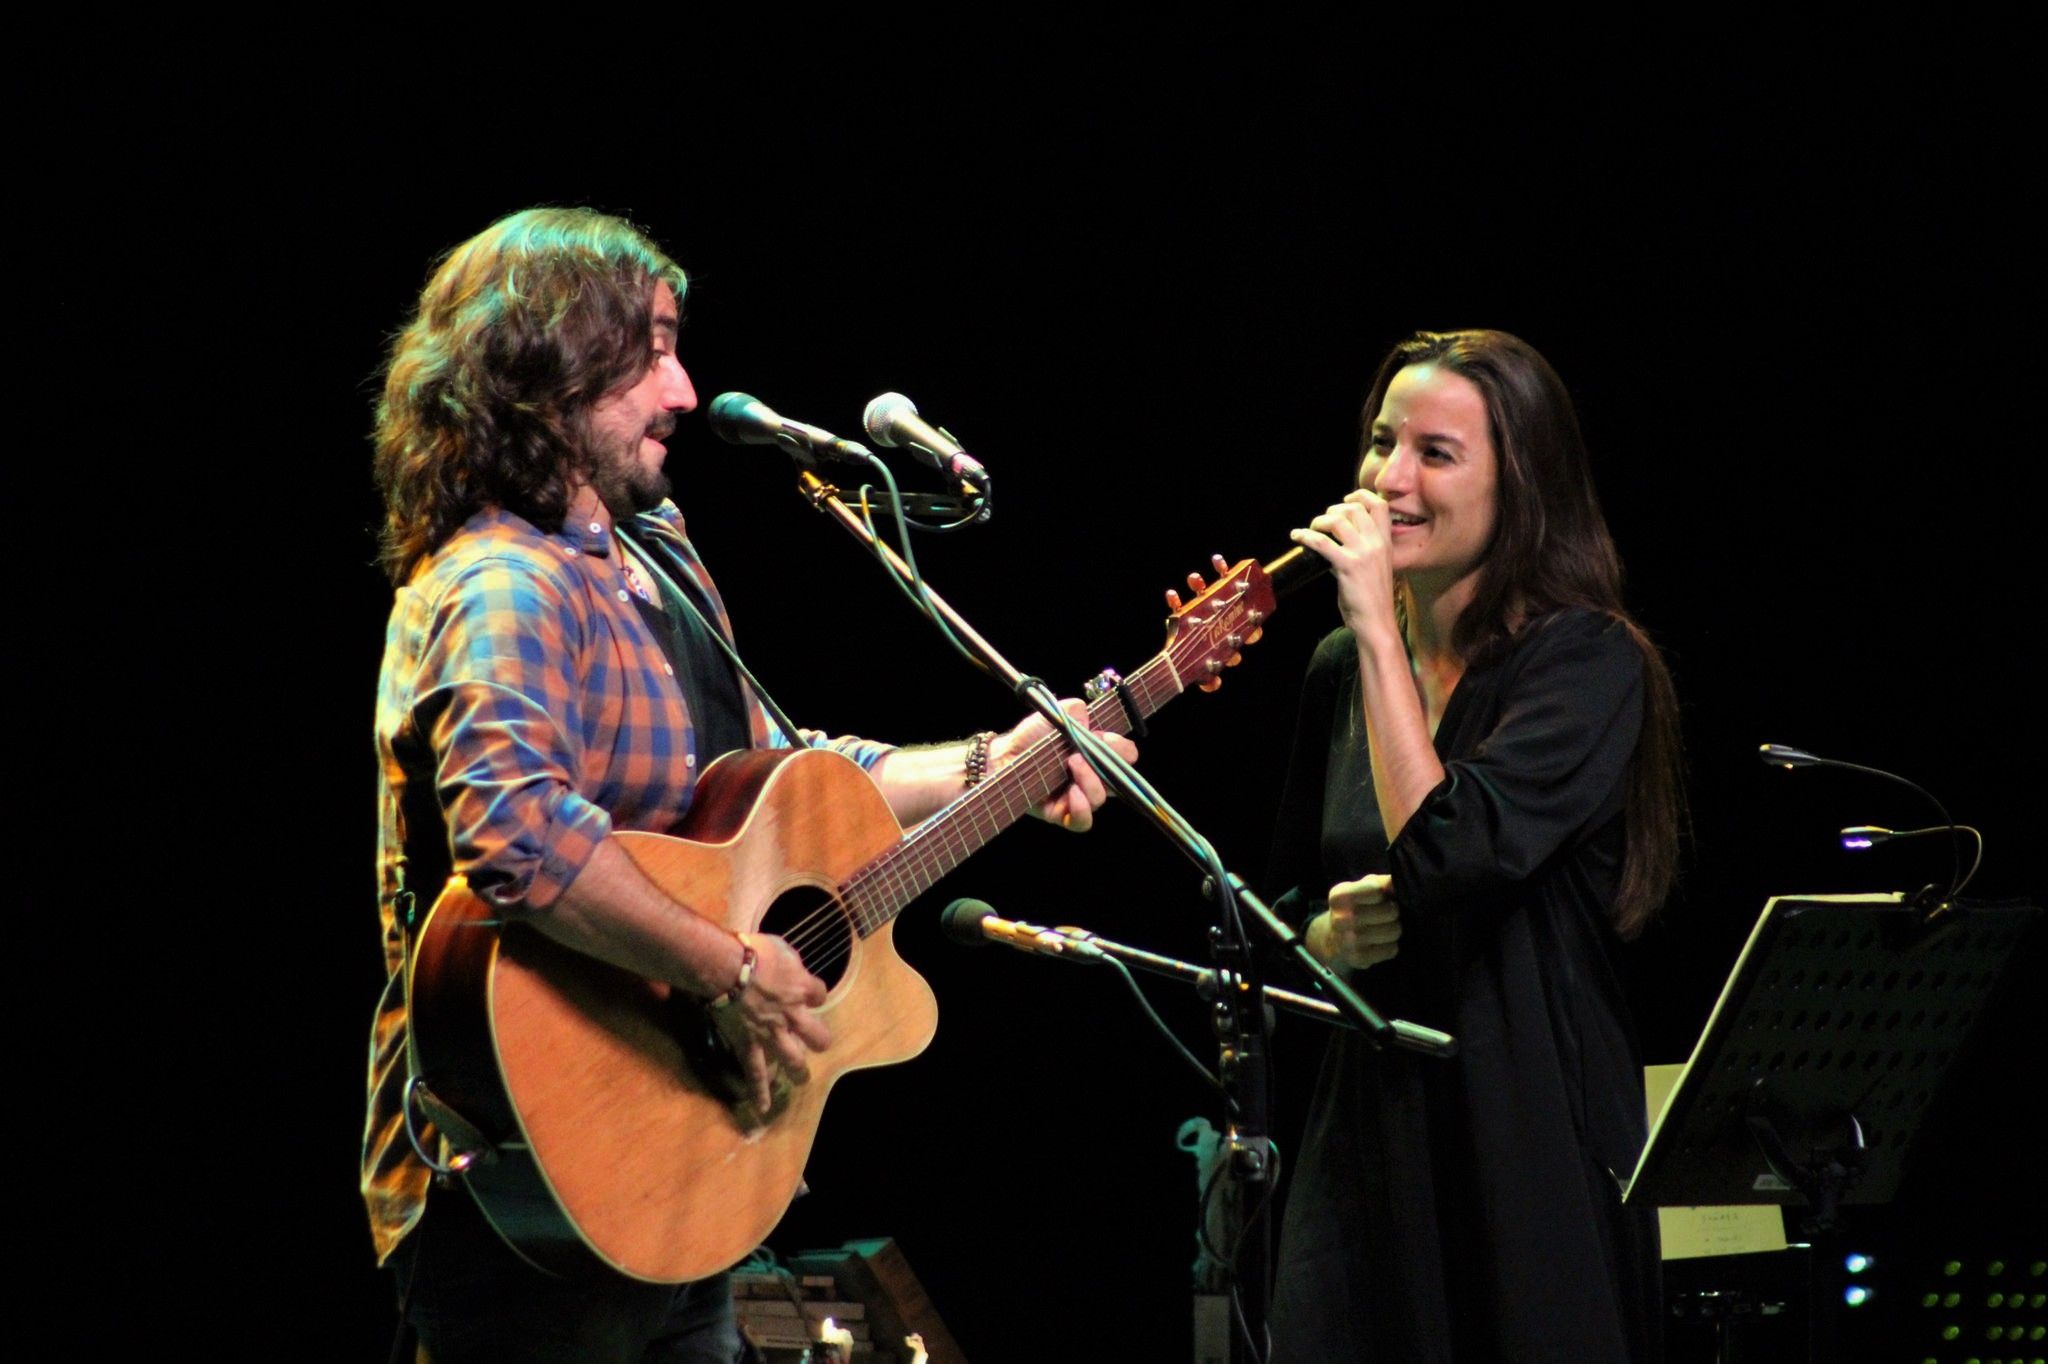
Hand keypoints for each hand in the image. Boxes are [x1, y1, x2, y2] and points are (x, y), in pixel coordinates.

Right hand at [715, 933, 831, 1114]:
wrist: (727, 968)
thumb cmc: (752, 951)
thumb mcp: (781, 948)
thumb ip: (789, 963)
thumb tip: (787, 966)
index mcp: (802, 989)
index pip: (820, 995)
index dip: (814, 994)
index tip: (807, 993)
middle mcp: (793, 1016)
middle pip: (819, 1037)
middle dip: (818, 1040)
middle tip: (816, 1041)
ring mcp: (772, 1034)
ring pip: (794, 1061)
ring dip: (798, 1071)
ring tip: (800, 1078)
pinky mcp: (749, 1045)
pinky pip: (755, 1072)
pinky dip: (758, 1092)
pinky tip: (762, 1109)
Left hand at [989, 698, 1139, 831]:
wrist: (1003, 756)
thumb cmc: (1030, 736)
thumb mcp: (1051, 716)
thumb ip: (1071, 710)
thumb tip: (1084, 714)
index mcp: (1096, 752)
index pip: (1125, 754)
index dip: (1121, 749)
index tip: (1104, 738)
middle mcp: (1092, 775)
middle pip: (1120, 780)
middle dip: (1110, 767)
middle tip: (1085, 753)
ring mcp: (1078, 796)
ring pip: (1101, 798)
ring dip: (1091, 782)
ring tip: (1071, 765)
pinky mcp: (1063, 814)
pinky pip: (1083, 821)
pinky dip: (1083, 809)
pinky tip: (1072, 794)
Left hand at [1290, 489, 1397, 639]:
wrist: (1376, 622)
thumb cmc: (1372, 599)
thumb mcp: (1374, 568)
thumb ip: (1361, 552)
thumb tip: (1336, 545)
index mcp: (1386, 543)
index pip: (1380, 506)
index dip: (1361, 496)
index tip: (1346, 499)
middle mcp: (1377, 543)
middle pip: (1354, 508)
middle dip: (1334, 509)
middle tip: (1323, 520)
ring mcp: (1364, 553)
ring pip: (1337, 520)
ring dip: (1319, 520)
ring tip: (1310, 529)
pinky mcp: (1348, 565)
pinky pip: (1322, 542)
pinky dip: (1305, 535)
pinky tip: (1297, 536)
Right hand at [1305, 873, 1400, 970]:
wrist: (1333, 938)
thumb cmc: (1355, 906)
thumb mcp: (1363, 888)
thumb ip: (1381, 882)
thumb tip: (1397, 883)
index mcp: (1340, 896)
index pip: (1378, 890)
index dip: (1385, 894)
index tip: (1379, 898)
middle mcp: (1341, 918)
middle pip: (1391, 911)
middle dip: (1394, 912)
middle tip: (1386, 915)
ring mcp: (1349, 941)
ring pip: (1394, 931)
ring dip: (1394, 929)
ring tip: (1383, 928)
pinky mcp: (1359, 959)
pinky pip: (1391, 950)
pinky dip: (1390, 946)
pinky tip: (1380, 942)